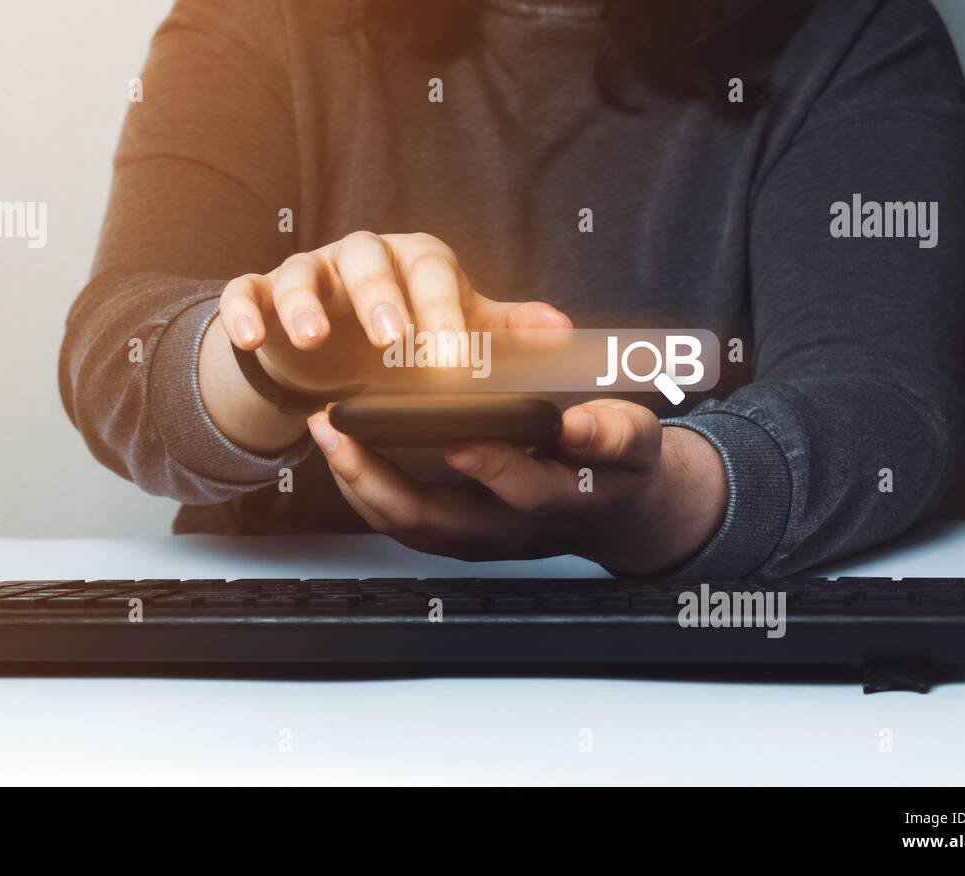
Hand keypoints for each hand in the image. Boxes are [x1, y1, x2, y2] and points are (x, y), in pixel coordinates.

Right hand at [216, 231, 570, 392]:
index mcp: (414, 262)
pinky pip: (247, 292)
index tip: (454, 362)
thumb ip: (504, 332)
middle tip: (393, 342)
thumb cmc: (405, 333)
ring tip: (312, 339)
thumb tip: (563, 331)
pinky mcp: (262, 294)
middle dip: (381, 300)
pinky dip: (242, 312)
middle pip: (369, 264)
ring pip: (303, 273)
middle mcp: (360, 259)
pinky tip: (247, 338)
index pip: (433, 275)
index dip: (443, 315)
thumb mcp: (456, 332)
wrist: (332, 347)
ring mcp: (308, 274)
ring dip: (306, 304)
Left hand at [307, 398, 728, 574]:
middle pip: (436, 520)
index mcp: (561, 501)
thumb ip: (612, 433)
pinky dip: (364, 488)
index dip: (490, 465)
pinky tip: (342, 451)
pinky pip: (400, 521)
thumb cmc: (620, 467)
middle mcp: (510, 531)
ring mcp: (478, 539)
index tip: (454, 435)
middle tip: (339, 428)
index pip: (522, 490)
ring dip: (359, 481)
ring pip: (407, 524)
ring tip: (327, 432)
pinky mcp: (456, 535)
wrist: (615, 513)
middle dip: (378, 476)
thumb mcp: (637, 442)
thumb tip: (577, 425)